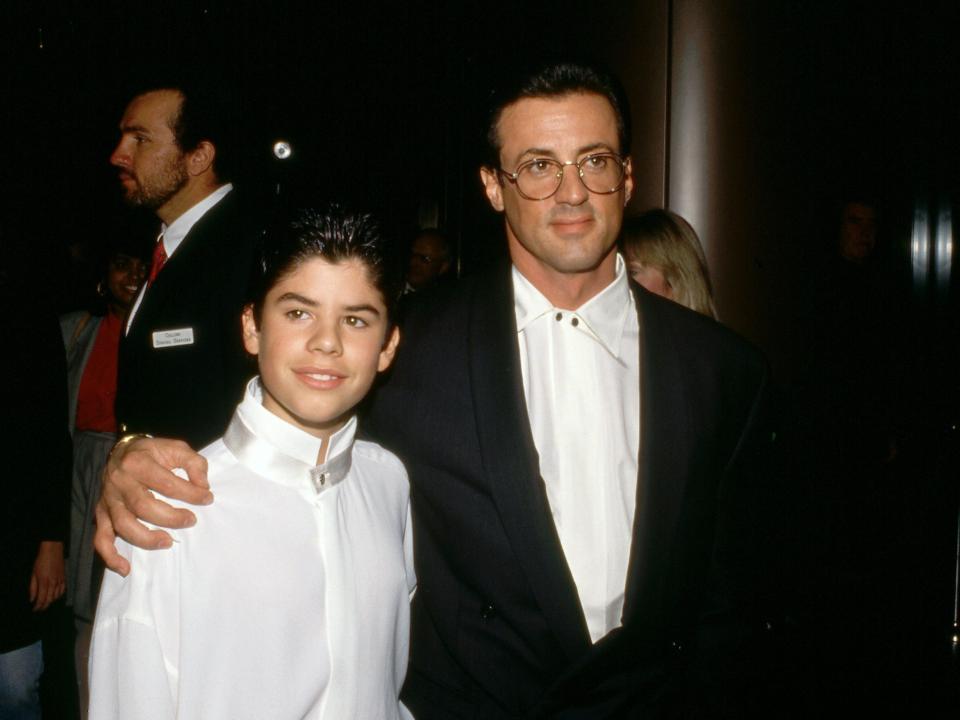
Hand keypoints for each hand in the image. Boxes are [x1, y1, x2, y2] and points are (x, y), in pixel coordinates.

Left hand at [30, 541, 64, 610]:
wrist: (53, 550)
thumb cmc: (41, 560)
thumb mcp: (33, 573)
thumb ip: (33, 587)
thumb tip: (32, 599)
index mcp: (44, 582)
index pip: (42, 598)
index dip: (38, 606)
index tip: (35, 609)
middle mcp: (53, 583)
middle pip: (50, 599)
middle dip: (45, 605)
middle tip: (40, 608)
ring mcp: (60, 580)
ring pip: (57, 596)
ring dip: (51, 601)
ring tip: (46, 602)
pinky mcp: (64, 577)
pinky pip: (63, 590)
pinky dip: (59, 595)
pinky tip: (55, 595)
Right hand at [94, 436, 210, 576]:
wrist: (119, 451)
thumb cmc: (151, 453)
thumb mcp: (175, 448)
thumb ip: (193, 463)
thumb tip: (203, 485)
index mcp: (138, 463)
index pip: (167, 483)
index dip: (190, 493)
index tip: (207, 499)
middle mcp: (120, 482)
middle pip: (143, 506)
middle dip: (170, 518)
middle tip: (191, 520)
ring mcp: (108, 500)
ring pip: (123, 524)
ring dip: (146, 538)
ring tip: (168, 542)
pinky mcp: (102, 513)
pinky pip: (101, 538)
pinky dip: (110, 556)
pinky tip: (125, 568)